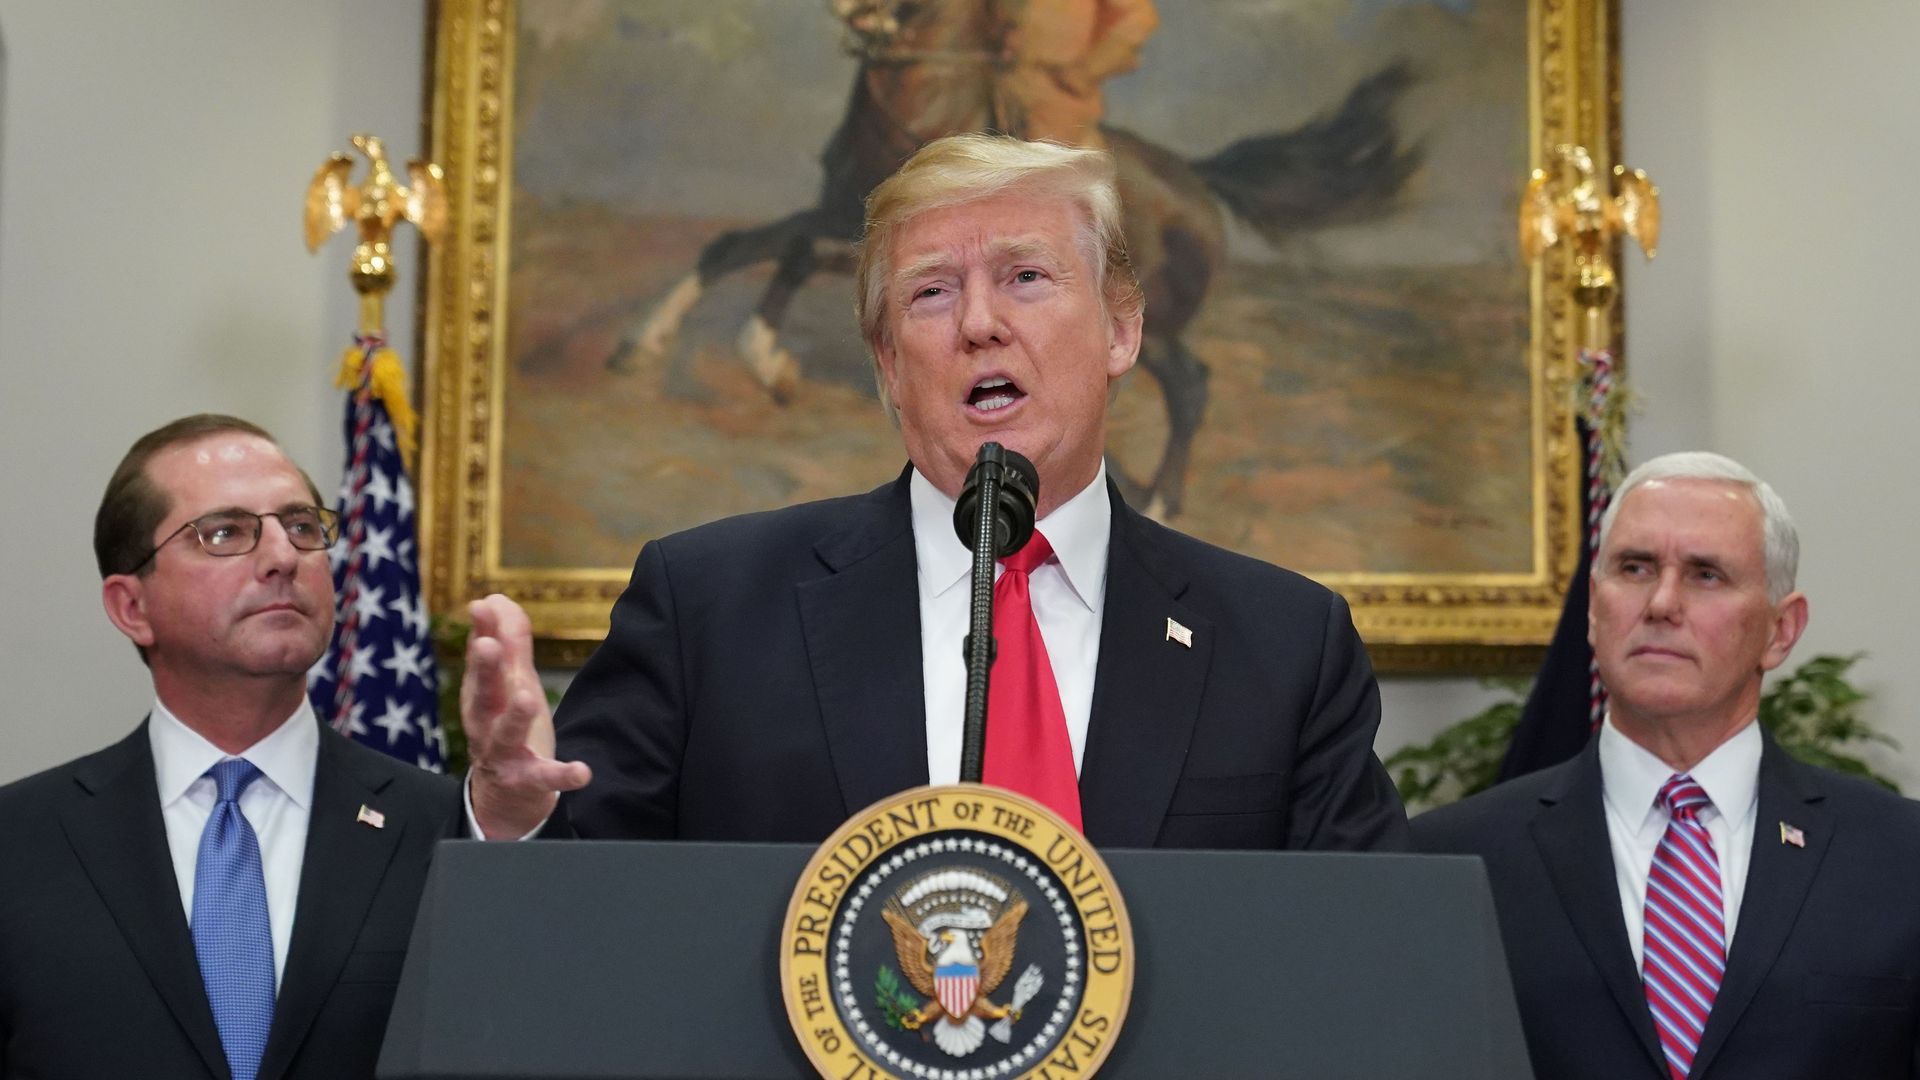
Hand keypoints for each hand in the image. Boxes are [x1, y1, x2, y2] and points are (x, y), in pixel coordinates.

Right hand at [462, 594, 590, 838]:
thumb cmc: (506, 727)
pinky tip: (582, 771)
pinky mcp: (527, 782)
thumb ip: (508, 645)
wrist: (504, 795)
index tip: (482, 605)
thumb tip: (495, 600)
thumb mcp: (510, 685)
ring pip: (505, 735)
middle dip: (484, 670)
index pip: (482, 662)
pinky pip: (544, 778)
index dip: (482, 633)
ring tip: (527, 696)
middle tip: (488, 645)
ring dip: (515, 716)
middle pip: (483, 694)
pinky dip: (562, 775)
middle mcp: (486, 724)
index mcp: (483, 697)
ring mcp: (504, 755)